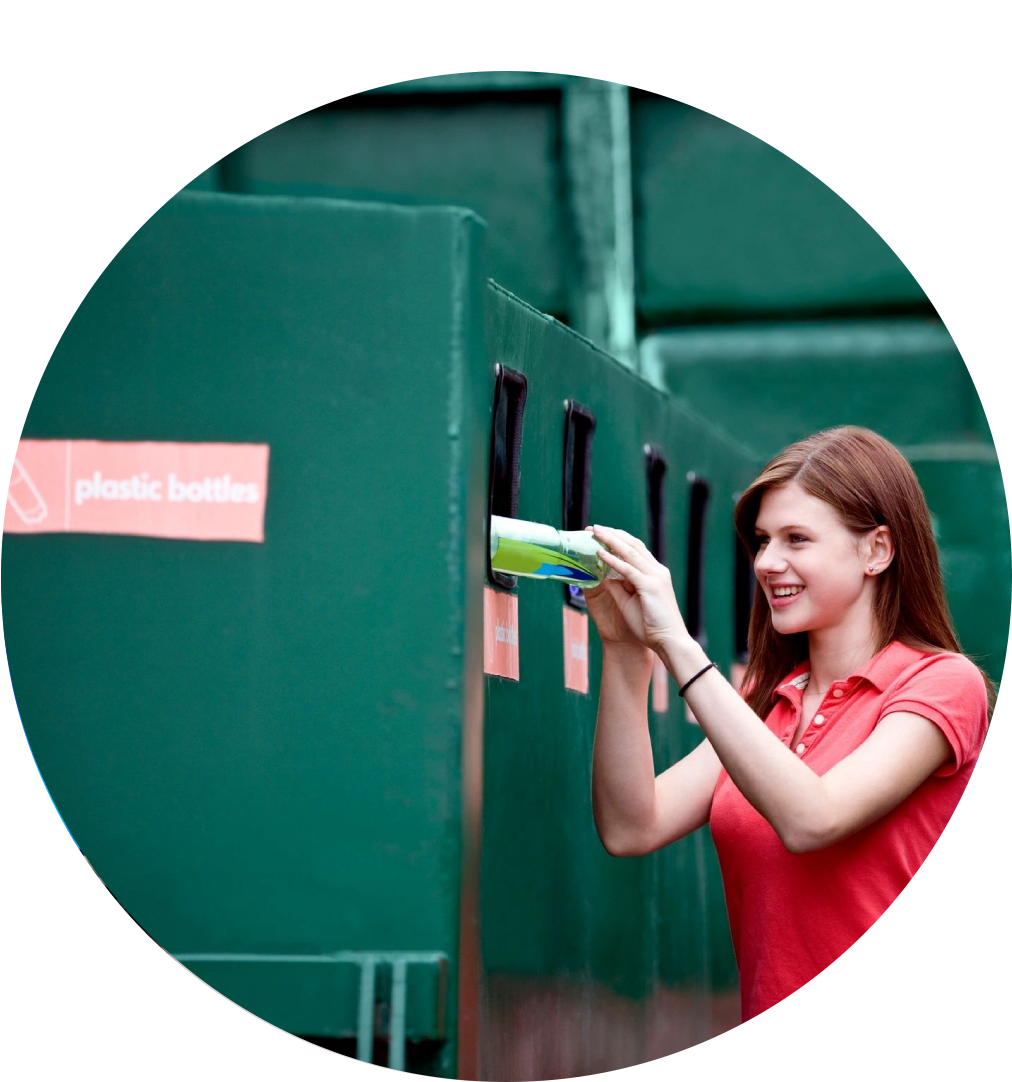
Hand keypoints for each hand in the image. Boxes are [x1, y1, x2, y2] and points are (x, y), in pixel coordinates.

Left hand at [583, 525, 687, 651]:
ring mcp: (655, 577)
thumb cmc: (651, 626)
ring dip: (611, 540)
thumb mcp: (631, 603)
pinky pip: (628, 570)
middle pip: (633, 545)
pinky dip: (613, 560)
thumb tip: (604, 577)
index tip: (601, 533)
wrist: (669, 641)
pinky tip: (601, 554)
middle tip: (593, 527)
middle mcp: (657, 571)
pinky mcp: (651, 586)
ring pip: (630, 552)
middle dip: (612, 534)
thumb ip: (619, 588)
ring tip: (595, 532)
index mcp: (655, 573)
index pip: (636, 549)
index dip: (618, 539)